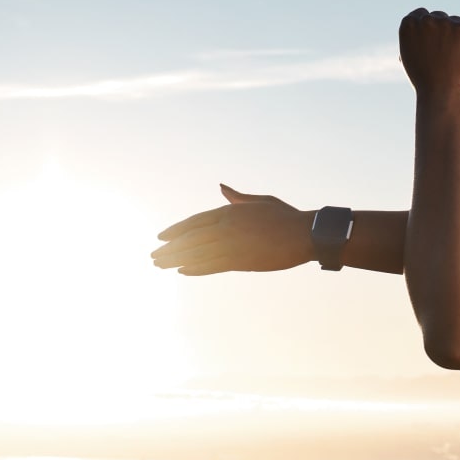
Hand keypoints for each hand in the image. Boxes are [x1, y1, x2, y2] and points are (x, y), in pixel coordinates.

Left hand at [151, 184, 315, 274]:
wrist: (305, 234)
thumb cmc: (286, 217)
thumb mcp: (261, 202)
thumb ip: (238, 198)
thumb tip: (222, 188)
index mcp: (229, 212)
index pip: (194, 222)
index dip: (175, 230)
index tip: (161, 237)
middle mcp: (226, 228)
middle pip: (190, 239)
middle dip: (170, 247)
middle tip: (154, 255)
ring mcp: (232, 245)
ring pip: (196, 253)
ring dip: (176, 259)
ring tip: (161, 265)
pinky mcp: (241, 261)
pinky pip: (212, 266)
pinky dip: (196, 268)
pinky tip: (183, 271)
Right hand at [399, 8, 459, 100]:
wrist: (441, 95)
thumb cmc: (425, 82)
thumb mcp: (412, 57)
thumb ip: (416, 40)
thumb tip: (423, 31)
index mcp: (409, 25)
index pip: (421, 14)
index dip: (429, 27)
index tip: (433, 40)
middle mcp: (426, 21)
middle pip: (440, 17)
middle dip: (444, 31)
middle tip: (445, 55)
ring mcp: (445, 24)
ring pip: (456, 22)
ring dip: (457, 35)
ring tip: (453, 60)